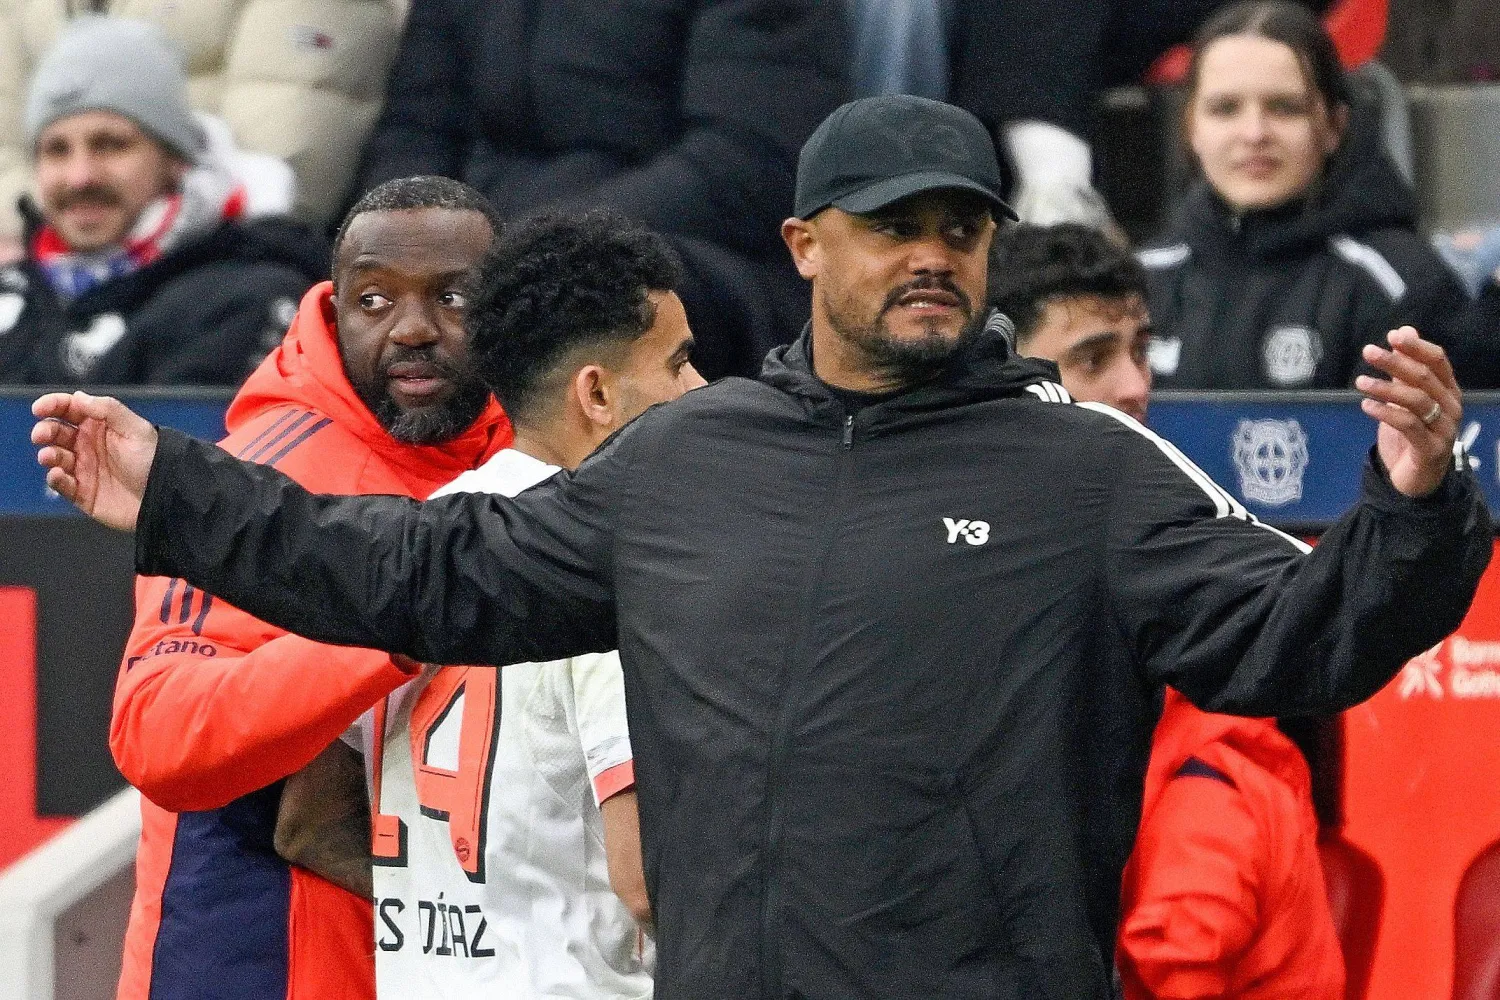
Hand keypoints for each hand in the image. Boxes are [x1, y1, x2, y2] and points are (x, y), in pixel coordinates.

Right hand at [31, 391, 157, 530]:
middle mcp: (89, 445)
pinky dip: (55, 479)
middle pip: (56, 432)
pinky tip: (58, 474)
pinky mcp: (83, 492)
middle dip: (45, 431)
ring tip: (51, 456)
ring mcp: (84, 468)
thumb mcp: (135, 429)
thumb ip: (107, 410)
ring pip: (54, 457)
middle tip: (42, 435)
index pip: (70, 410)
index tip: (39, 409)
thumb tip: (77, 397)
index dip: (53, 405)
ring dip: (48, 454)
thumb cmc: (154, 459)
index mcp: (100, 426)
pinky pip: (61, 484)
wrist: (166, 495)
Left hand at [1356, 327, 1460, 497]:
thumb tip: (1403, 330)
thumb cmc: (1411, 433)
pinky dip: (1385, 412)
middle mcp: (1451, 407)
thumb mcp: (1405, 397)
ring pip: (1417, 400)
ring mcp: (1444, 428)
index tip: (1392, 335)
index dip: (1416, 347)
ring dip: (1385, 388)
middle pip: (1425, 377)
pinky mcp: (1430, 448)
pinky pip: (1408, 424)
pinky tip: (1365, 406)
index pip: (1437, 361)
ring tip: (1359, 382)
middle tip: (1368, 352)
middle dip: (1395, 362)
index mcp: (1448, 390)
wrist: (1415, 478)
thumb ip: (1406, 367)